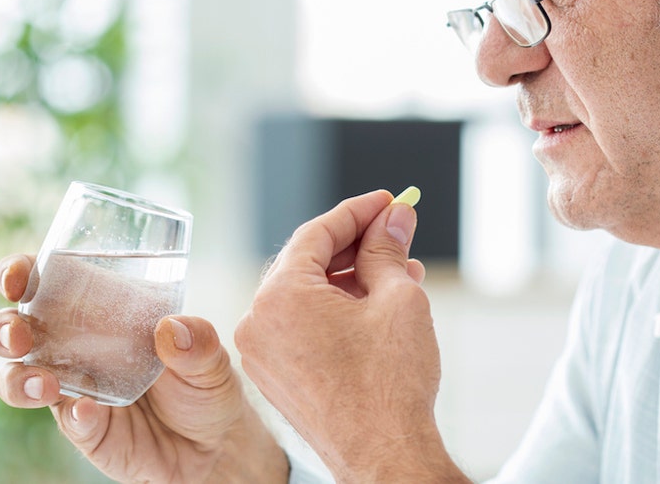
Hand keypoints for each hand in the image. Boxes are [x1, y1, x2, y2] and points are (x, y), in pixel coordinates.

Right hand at [0, 253, 287, 483]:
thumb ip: (198, 342)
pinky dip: (73, 415)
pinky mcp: (86, 429)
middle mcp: (74, 347)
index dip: (21, 273)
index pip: (47, 282)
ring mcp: (74, 389)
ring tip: (43, 383)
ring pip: (20, 379)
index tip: (16, 278)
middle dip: (4, 329)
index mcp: (98, 310)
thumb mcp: (211, 358)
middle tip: (19, 336)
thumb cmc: (204, 385)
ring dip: (19, 378)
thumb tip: (173, 329)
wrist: (215, 446)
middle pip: (15, 330)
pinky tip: (87, 411)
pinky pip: (68, 420)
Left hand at [235, 190, 469, 482]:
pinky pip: (302, 326)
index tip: (389, 201)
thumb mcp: (398, 298)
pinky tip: (376, 306)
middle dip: (357, 245)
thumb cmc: (390, 385)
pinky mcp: (277, 377)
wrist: (384, 457)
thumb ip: (388, 249)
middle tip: (397, 231)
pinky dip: (336, 311)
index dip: (358, 211)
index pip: (317, 233)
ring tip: (401, 272)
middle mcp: (258, 322)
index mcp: (280, 296)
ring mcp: (263, 354)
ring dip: (351, 279)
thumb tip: (393, 219)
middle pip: (308, 262)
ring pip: (307, 296)